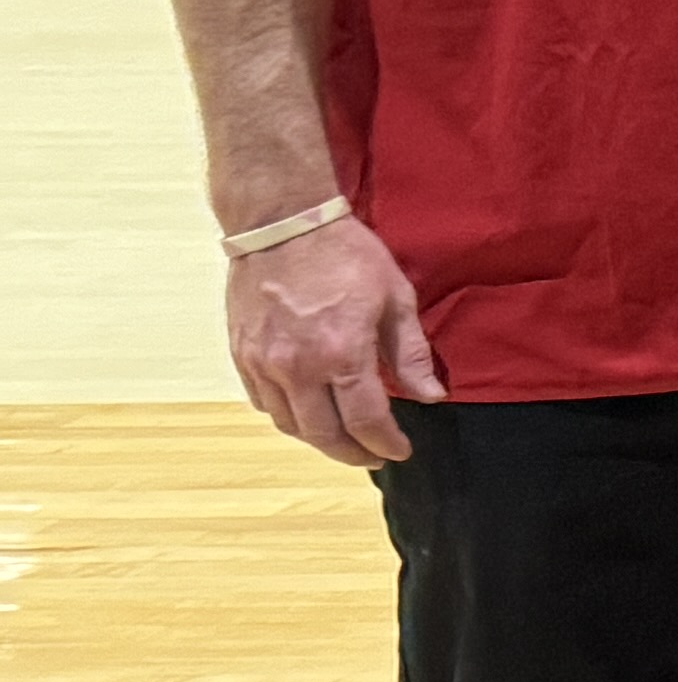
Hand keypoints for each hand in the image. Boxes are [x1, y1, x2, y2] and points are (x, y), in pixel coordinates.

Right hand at [225, 214, 441, 467]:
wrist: (282, 225)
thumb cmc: (346, 254)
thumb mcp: (394, 297)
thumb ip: (411, 354)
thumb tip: (432, 396)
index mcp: (341, 353)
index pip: (365, 420)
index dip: (385, 443)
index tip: (399, 451)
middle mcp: (297, 368)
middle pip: (323, 434)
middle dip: (352, 453)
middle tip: (372, 456)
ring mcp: (264, 364)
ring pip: (289, 424)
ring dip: (318, 439)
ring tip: (343, 439)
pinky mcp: (242, 356)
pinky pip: (263, 403)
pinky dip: (287, 417)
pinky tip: (306, 413)